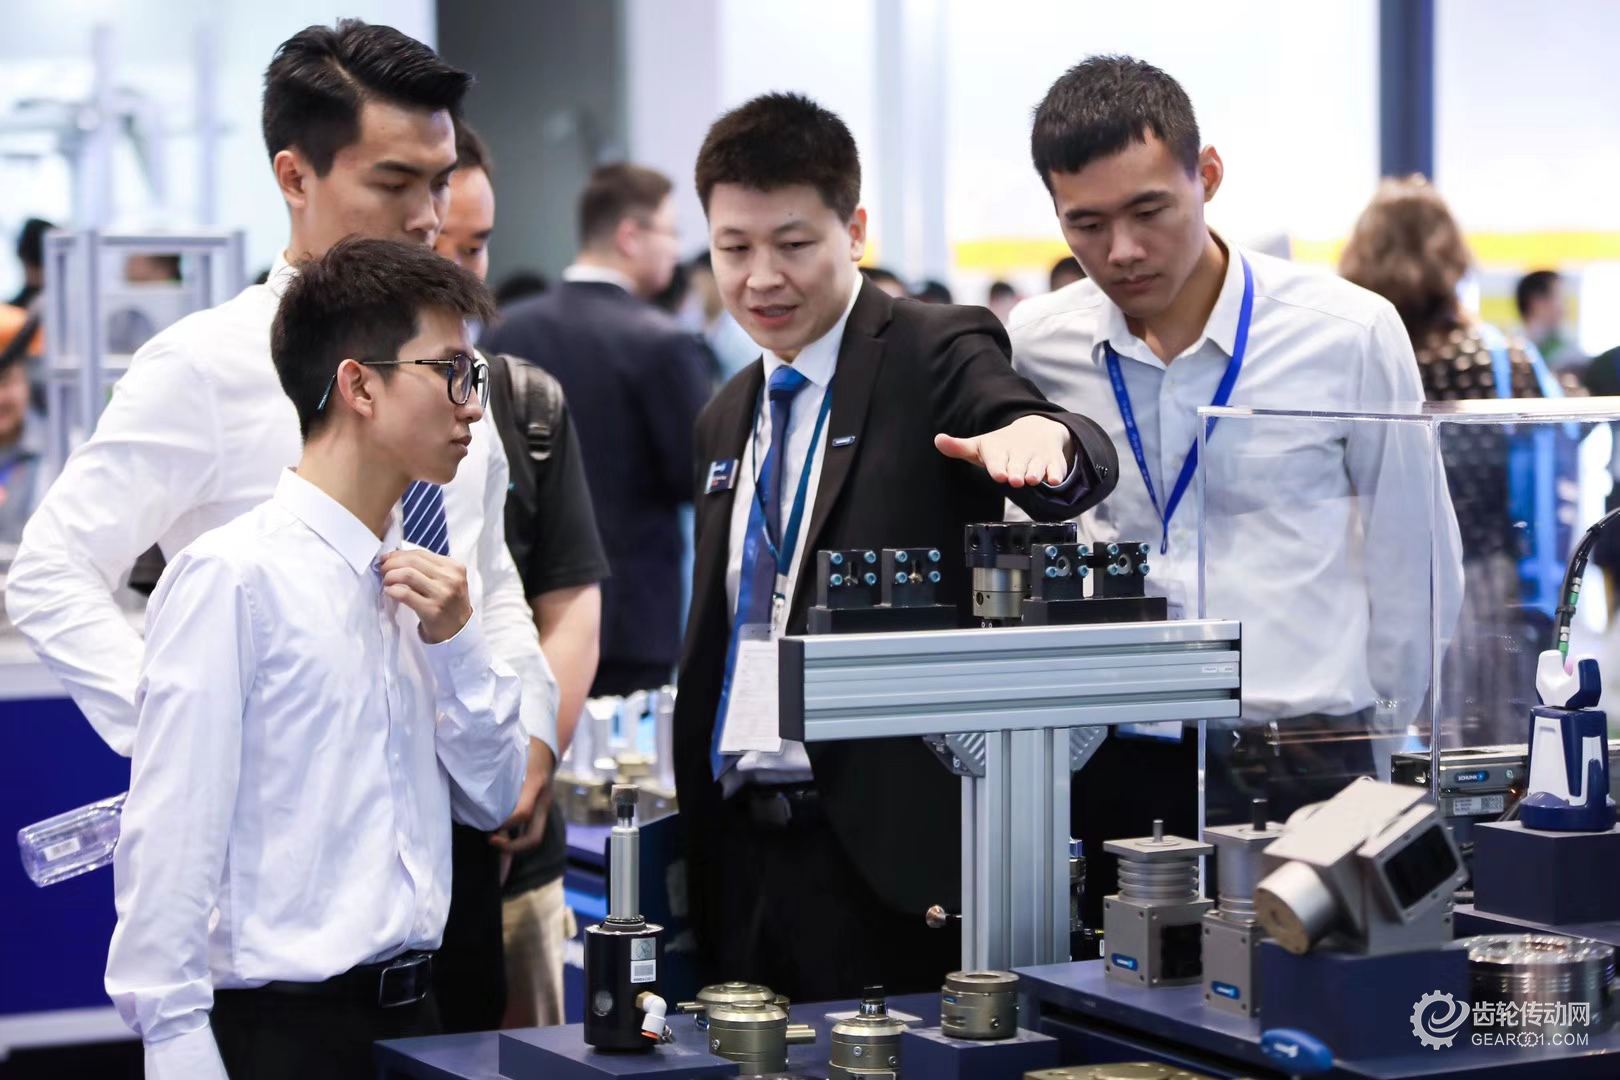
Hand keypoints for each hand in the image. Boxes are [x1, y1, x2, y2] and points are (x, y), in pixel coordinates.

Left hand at [379, 548, 473, 643]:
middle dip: (392, 563)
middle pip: (413, 561)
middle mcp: (450, 579)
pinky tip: (389, 592)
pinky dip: (392, 591)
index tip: (387, 558)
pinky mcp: (432, 610)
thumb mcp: (447, 580)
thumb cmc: (447, 603)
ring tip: (386, 581)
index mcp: (454, 567)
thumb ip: (428, 568)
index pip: (420, 553)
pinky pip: (405, 595)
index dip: (399, 554)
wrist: (457, 630)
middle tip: (383, 569)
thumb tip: (396, 557)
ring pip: (408, 575)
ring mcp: (442, 594)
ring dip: (390, 575)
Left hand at [491, 738, 555, 854]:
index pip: (523, 813)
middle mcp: (543, 801)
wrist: (546, 747)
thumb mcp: (513, 756)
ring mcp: (543, 809)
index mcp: (536, 784)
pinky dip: (515, 838)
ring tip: (492, 839)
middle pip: (534, 837)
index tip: (488, 823)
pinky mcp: (540, 811)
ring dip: (512, 845)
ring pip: (533, 837)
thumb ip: (497, 772)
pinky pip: (530, 831)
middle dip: (512, 847)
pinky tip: (499, 838)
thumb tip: (472, 789)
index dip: (504, 823)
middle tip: (490, 839)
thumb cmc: (524, 749)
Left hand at [935, 415, 1074, 487]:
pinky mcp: (1053, 462)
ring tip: (1033, 479)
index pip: (997, 460)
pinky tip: (1055, 479)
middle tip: (1015, 480)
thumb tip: (937, 439)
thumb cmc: (1002, 447)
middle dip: (1017, 472)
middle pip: (1018, 465)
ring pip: (1037, 466)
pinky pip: (1056, 468)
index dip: (998, 467)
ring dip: (1035, 472)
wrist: (1036, 431)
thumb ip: (959, 447)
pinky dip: (1056, 473)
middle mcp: (1019, 453)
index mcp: (999, 450)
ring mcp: (1037, 457)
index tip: (1000, 474)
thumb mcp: (981, 447)